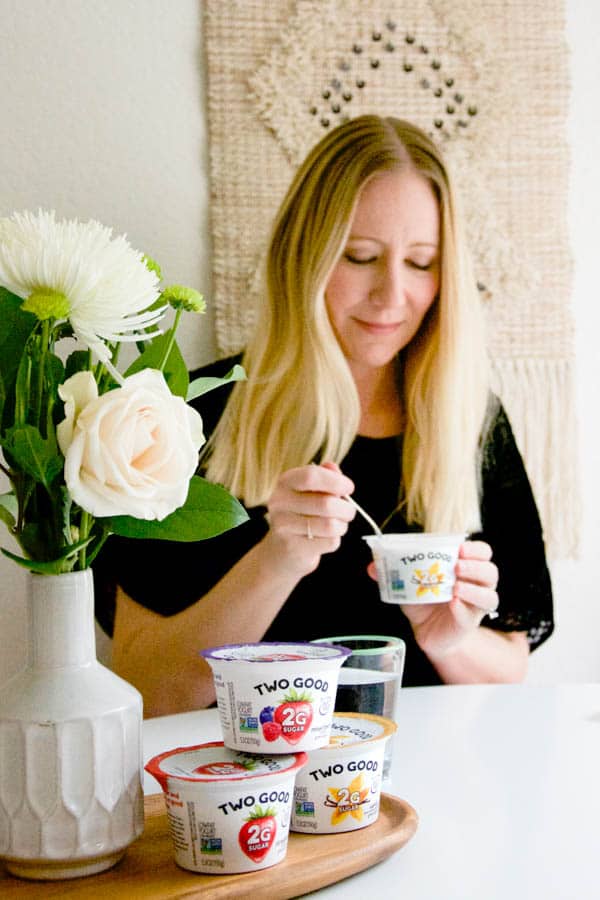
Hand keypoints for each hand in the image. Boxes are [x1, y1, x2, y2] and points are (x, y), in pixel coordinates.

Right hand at [263, 462, 355, 577]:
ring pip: (330, 525)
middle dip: (346, 508)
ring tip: (338, 525)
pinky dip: (334, 540)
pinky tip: (325, 538)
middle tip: (348, 511)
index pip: (311, 476)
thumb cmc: (302, 514)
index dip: (335, 481)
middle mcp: (280, 502)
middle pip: (326, 503)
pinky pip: (329, 542)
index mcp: (285, 482)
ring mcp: (283, 526)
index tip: (349, 487)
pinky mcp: (293, 548)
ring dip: (342, 525)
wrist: (281, 549)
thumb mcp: (310, 491)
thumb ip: (324, 476)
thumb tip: (333, 468)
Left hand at [368, 540, 498, 656]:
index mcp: (466, 567)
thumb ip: (391, 572)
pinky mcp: (469, 623)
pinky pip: (472, 615)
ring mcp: (475, 605)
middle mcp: (476, 585)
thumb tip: (371, 566)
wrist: (424, 630)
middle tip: (457, 566)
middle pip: (490, 571)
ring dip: (474, 589)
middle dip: (475, 567)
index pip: (482, 552)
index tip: (460, 548)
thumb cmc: (422, 600)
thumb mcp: (407, 582)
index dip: (475, 549)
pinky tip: (452, 603)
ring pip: (489, 595)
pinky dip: (463, 608)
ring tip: (455, 586)